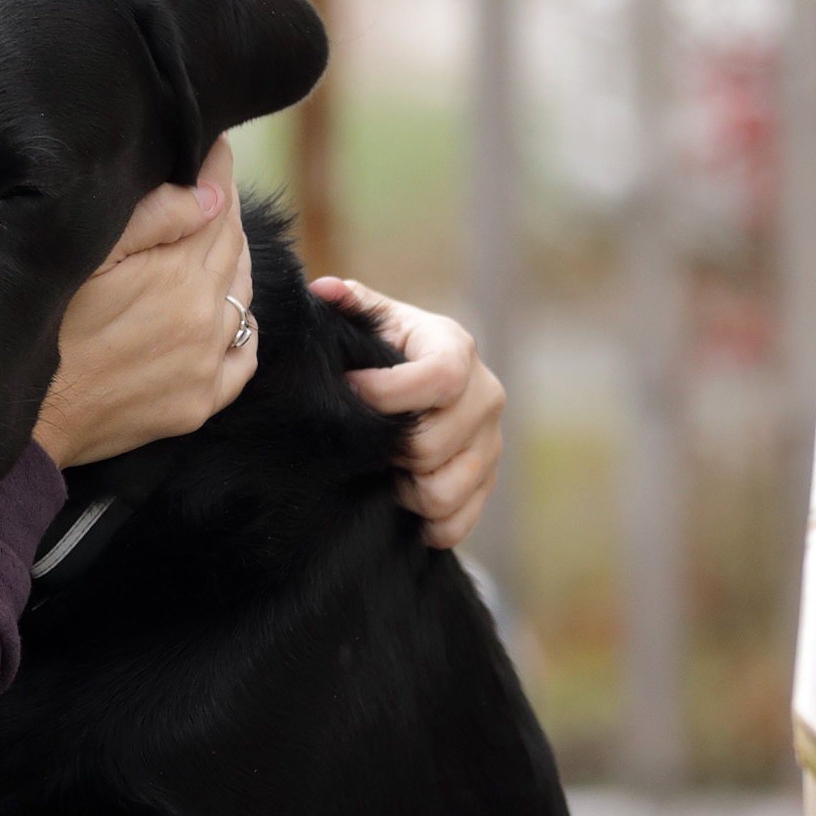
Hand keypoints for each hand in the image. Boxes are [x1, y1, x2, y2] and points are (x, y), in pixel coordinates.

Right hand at [31, 137, 257, 470]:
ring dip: (231, 262)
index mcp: (179, 273)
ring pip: (242, 294)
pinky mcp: (201, 402)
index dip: (215, 168)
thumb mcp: (86, 259)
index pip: (218, 203)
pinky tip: (224, 313)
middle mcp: (205, 316)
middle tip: (207, 185)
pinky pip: (245, 356)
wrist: (29, 425)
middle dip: (223, 210)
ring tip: (209, 239)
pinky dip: (242, 328)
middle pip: (234, 245)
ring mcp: (208, 363)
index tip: (212, 145)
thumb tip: (211, 192)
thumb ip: (153, 218)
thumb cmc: (44, 332)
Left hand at [312, 273, 503, 549]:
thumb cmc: (381, 356)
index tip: (351, 392)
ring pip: (443, 490)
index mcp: (455, 348)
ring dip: (404, 489)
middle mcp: (485, 395)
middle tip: (367, 442)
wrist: (414, 394)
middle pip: (432, 443)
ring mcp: (491, 443)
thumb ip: (352, 307)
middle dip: (388, 449)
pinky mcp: (487, 484)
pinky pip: (456, 524)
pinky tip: (404, 501)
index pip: (440, 377)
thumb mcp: (370, 326)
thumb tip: (324, 290)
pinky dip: (425, 523)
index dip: (387, 394)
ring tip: (387, 469)